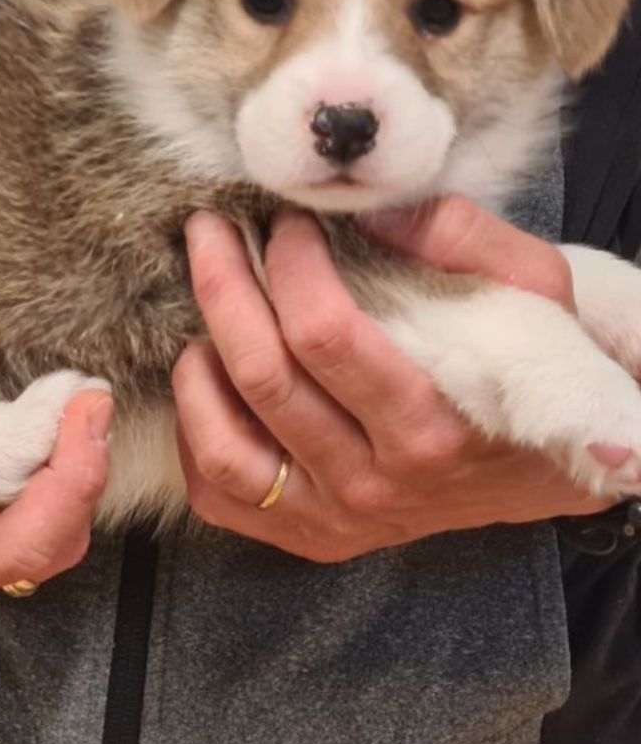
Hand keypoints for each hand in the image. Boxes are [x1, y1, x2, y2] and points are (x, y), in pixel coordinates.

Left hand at [173, 197, 608, 563]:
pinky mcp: (306, 535)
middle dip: (221, 287)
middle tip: (210, 232)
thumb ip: (460, 236)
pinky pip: (221, 492)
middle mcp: (377, 485)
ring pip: (225, 447)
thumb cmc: (535, 368)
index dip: (290, 265)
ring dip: (197, 365)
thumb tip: (362, 209)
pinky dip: (197, 435)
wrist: (547, 465)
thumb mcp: (533, 288)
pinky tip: (209, 380)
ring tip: (203, 310)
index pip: (325, 336)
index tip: (286, 223)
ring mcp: (335, 518)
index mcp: (433, 426)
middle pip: (265, 378)